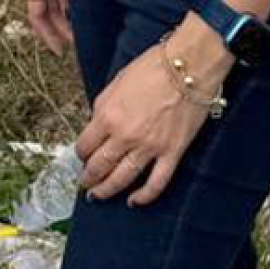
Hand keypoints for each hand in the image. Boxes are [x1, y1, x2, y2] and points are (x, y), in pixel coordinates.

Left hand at [76, 17, 232, 206]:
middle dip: (88, 178)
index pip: (85, 145)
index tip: (82, 157)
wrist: (189, 66)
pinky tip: (134, 201)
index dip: (80, 155)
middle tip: (84, 184)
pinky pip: (156, 183)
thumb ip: (104, 106)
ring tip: (99, 196)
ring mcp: (149, 147)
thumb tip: (97, 124)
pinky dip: (144, 197)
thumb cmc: (154, 67)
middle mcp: (125, 135)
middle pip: (99, 166)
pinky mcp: (172, 153)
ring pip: (122, 179)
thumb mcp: (116, 82)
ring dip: (107, 191)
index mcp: (108, 115)